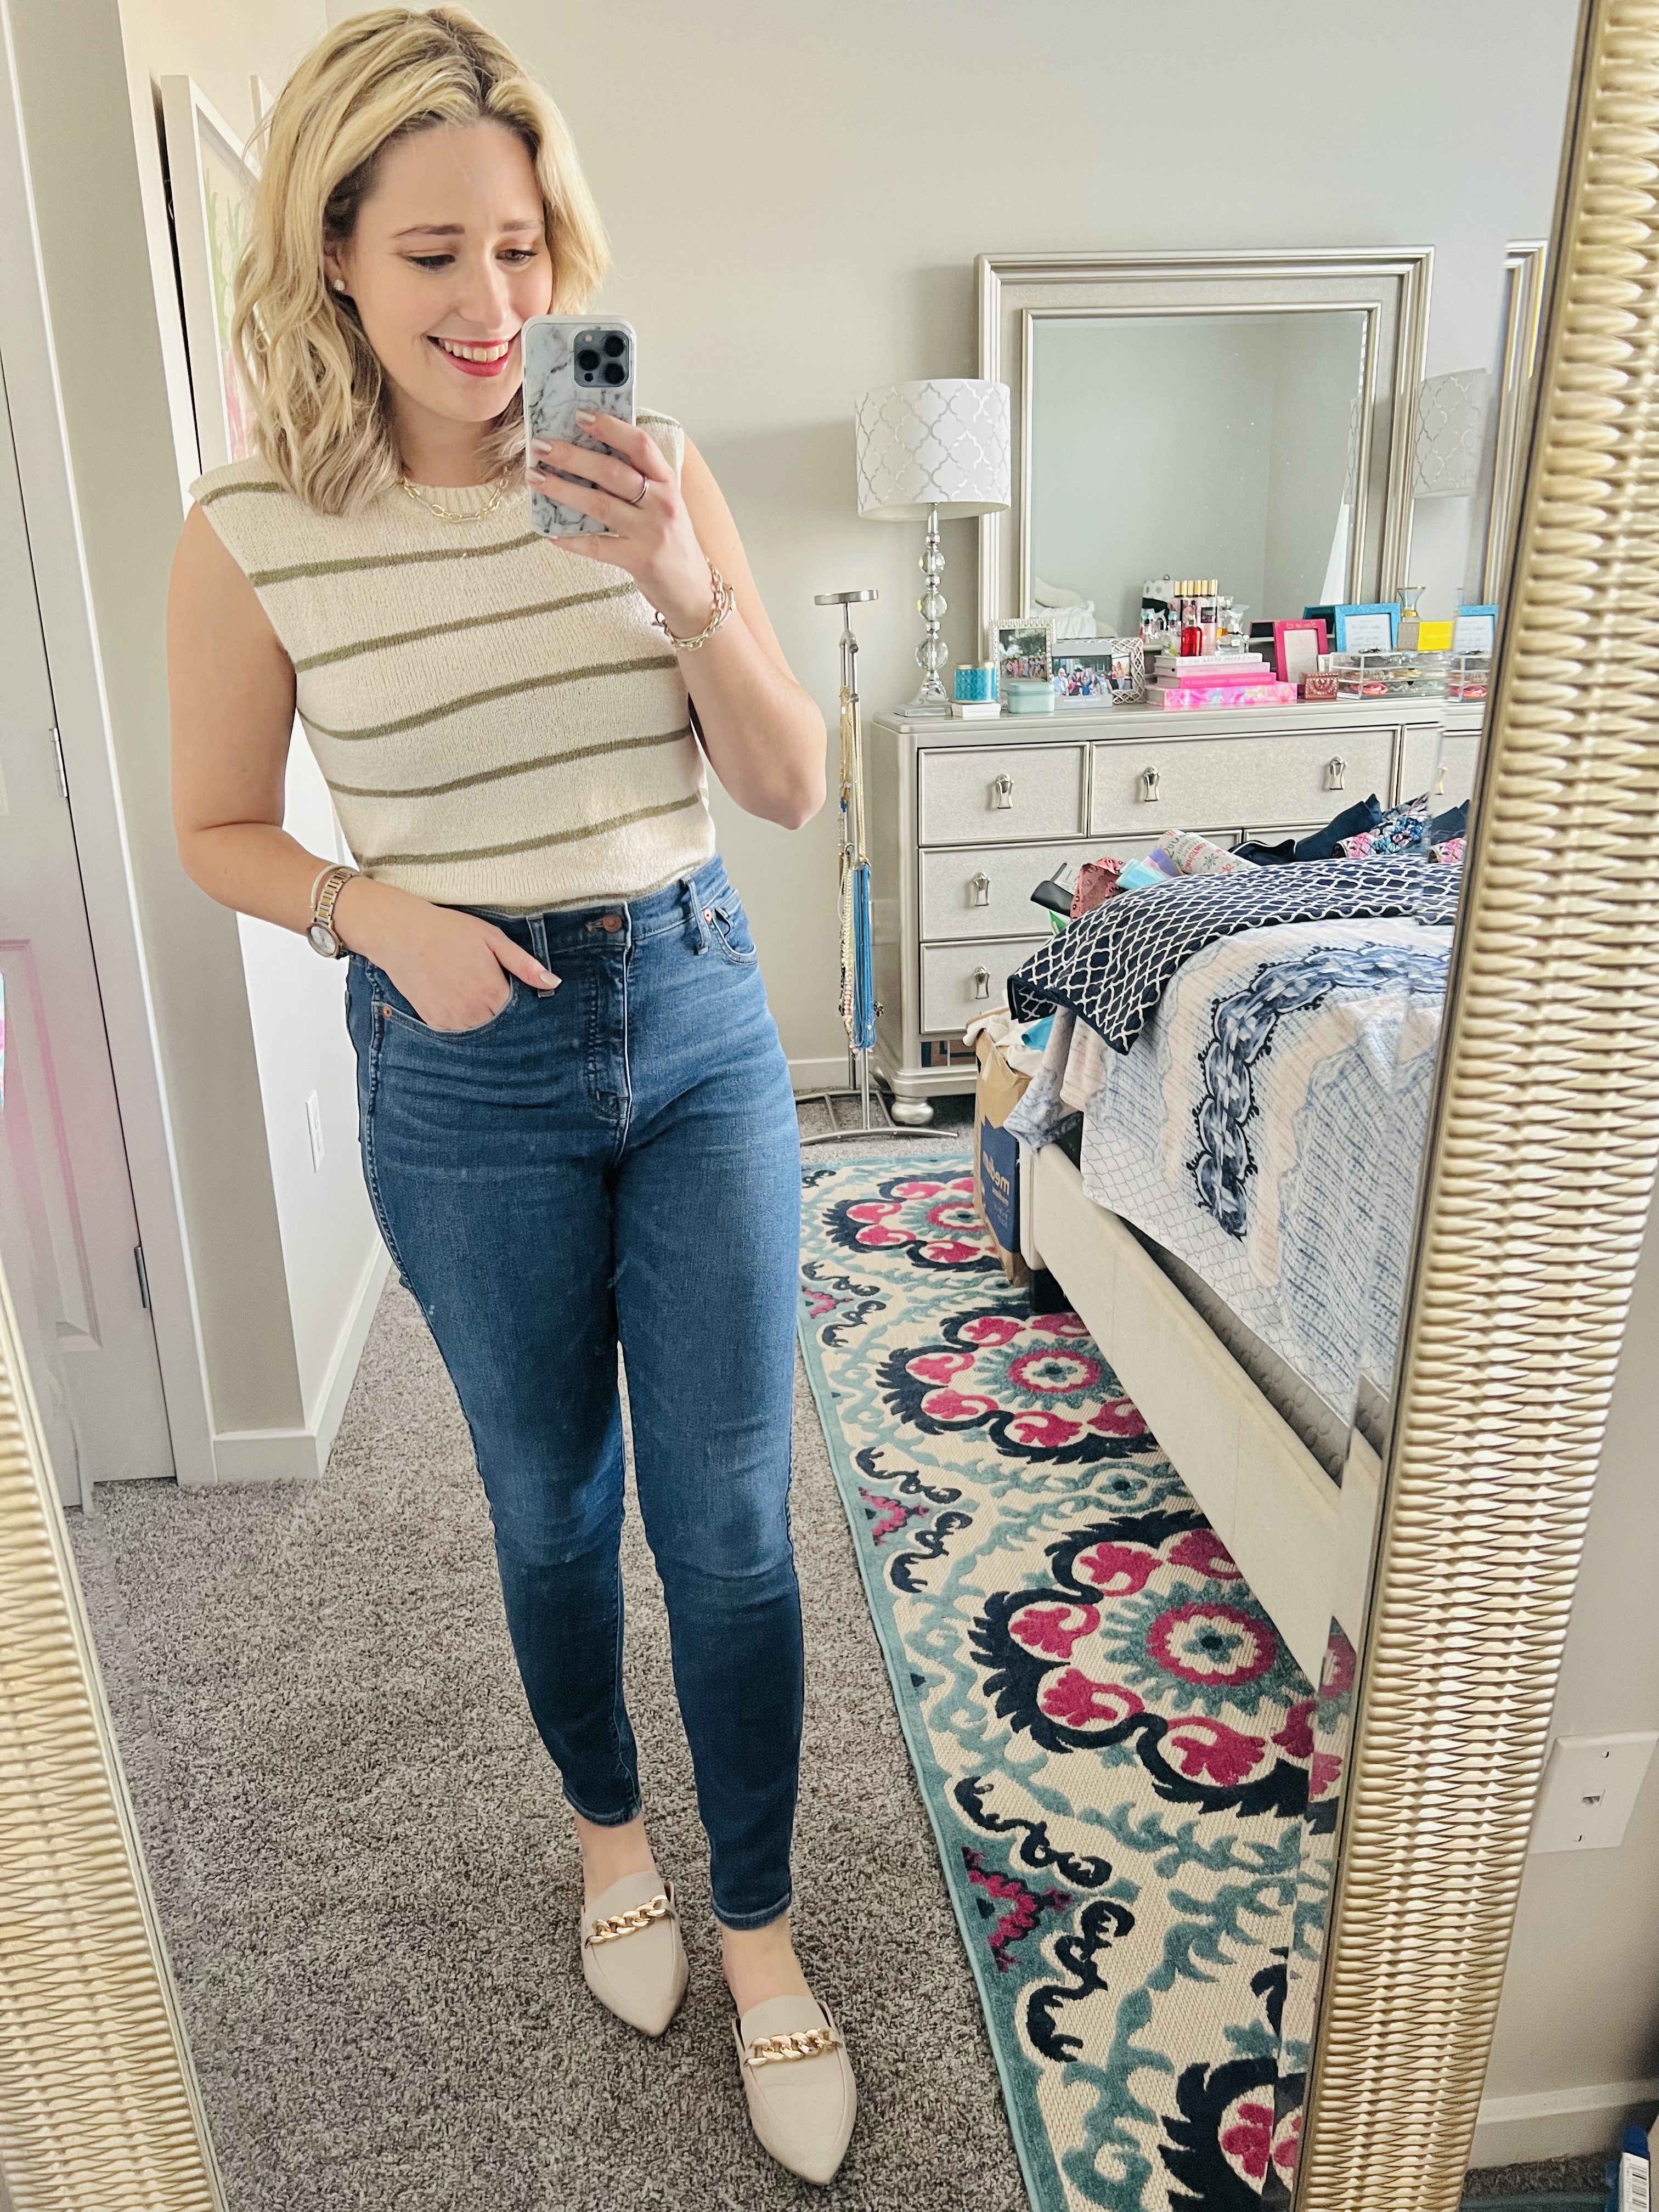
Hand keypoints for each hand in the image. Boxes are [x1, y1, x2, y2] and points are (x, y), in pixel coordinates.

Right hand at [333, 877, 558, 1031]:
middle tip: (482, 978)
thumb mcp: (493, 939)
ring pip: (479, 1027)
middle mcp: (474, 1015)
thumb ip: (524, 965)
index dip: (517, 996)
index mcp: (493, 994)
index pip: (520, 1011)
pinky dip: (460, 1015)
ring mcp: (452, 1021)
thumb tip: (552, 983)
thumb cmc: (448, 930)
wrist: (400, 933)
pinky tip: (451, 990)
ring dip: (480, 1012)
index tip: (510, 982)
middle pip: (500, 1021)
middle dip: (499, 1005)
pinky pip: (457, 1027)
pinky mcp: (434, 1022)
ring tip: (465, 982)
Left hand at [528, 412, 714, 636]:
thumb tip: (588, 452)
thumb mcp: (662, 502)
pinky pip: (597, 546)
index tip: (580, 415)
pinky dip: (572, 540)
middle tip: (541, 446)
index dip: (610, 427)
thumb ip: (636, 479)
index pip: (640, 445)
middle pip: (612, 472)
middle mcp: (661, 504)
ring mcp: (650, 533)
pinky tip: (550, 533)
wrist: (693, 589)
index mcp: (667, 482)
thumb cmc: (670, 540)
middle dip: (572, 456)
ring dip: (563, 489)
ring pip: (600, 505)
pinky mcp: (639, 560)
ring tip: (536, 478)